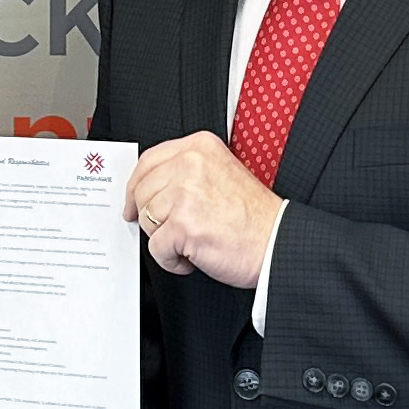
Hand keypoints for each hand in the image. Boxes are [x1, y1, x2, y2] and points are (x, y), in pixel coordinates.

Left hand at [124, 133, 282, 289]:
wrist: (276, 243)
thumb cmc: (253, 217)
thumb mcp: (221, 173)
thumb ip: (185, 171)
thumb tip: (147, 187)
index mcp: (199, 147)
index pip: (148, 162)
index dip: (135, 186)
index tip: (132, 203)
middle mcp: (191, 164)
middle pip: (142, 192)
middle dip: (151, 218)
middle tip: (172, 231)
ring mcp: (186, 194)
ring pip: (146, 220)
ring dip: (165, 239)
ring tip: (192, 242)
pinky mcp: (184, 226)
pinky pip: (156, 248)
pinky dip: (172, 260)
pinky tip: (193, 257)